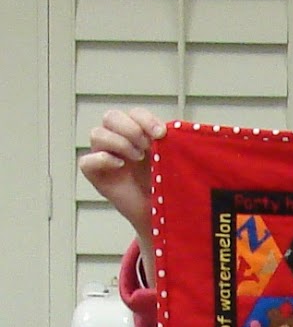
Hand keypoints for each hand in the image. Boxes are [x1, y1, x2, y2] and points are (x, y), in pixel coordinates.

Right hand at [79, 108, 166, 244]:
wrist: (160, 213)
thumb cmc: (163, 185)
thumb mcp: (170, 160)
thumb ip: (169, 143)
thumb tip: (170, 130)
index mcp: (136, 133)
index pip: (134, 114)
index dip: (145, 119)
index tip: (161, 133)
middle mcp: (117, 140)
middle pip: (111, 117)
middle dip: (131, 129)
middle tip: (146, 146)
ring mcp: (104, 156)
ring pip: (96, 134)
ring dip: (119, 143)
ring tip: (137, 158)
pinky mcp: (95, 174)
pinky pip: (87, 161)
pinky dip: (102, 159)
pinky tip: (120, 166)